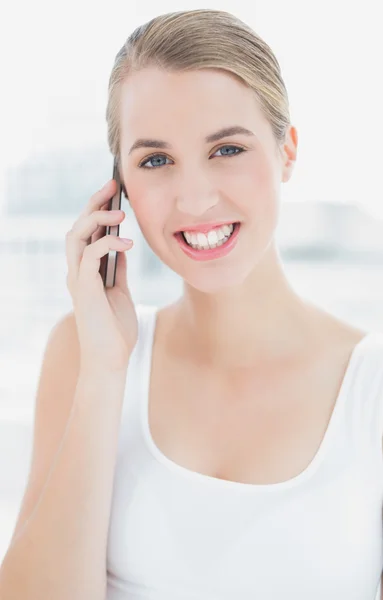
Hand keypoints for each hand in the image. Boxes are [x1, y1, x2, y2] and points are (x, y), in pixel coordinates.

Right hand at [65, 178, 137, 371]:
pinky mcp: (84, 288)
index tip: (115, 191)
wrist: (111, 359)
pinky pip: (89, 255)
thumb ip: (117, 269)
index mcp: (85, 271)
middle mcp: (77, 271)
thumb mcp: (121, 292)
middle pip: (77, 226)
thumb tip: (122, 247)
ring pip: (76, 236)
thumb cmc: (115, 329)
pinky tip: (126, 242)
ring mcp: (78, 279)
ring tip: (120, 212)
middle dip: (94, 203)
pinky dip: (106, 243)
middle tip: (113, 185)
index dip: (97, 209)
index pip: (86, 232)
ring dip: (96, 219)